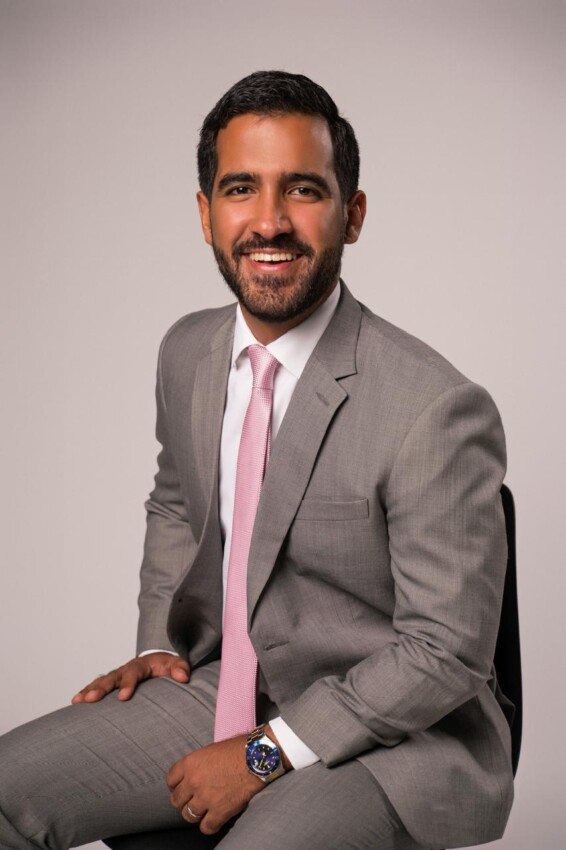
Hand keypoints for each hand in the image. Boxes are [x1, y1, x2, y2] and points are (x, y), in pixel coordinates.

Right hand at [71, 652, 189, 703]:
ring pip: (101, 681)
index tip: (123, 697)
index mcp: (141, 665)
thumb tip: (183, 677)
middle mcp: (126, 669)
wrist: (159, 661)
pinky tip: (76, 701)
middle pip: (112, 677)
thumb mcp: (176, 664)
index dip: (128, 684)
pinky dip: (86, 692)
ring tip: (78, 700)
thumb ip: (180, 668)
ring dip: (90, 690)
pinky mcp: (112, 683)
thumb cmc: (167, 666)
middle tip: (91, 699)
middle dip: (101, 688)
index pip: (133, 673)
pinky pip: (97, 686)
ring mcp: (117, 676)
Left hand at [167, 735, 264, 834]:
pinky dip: (209, 825)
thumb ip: (199, 764)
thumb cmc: (238, 749)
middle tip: (191, 800)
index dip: (175, 785)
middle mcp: (194, 781)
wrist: (256, 757)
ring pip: (188, 815)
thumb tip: (195, 775)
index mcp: (190, 763)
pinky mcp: (219, 811)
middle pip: (176, 800)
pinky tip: (214, 818)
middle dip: (183, 800)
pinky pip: (206, 827)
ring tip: (202, 810)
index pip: (170, 780)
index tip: (180, 788)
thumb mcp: (211, 750)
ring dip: (195, 813)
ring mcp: (205, 798)